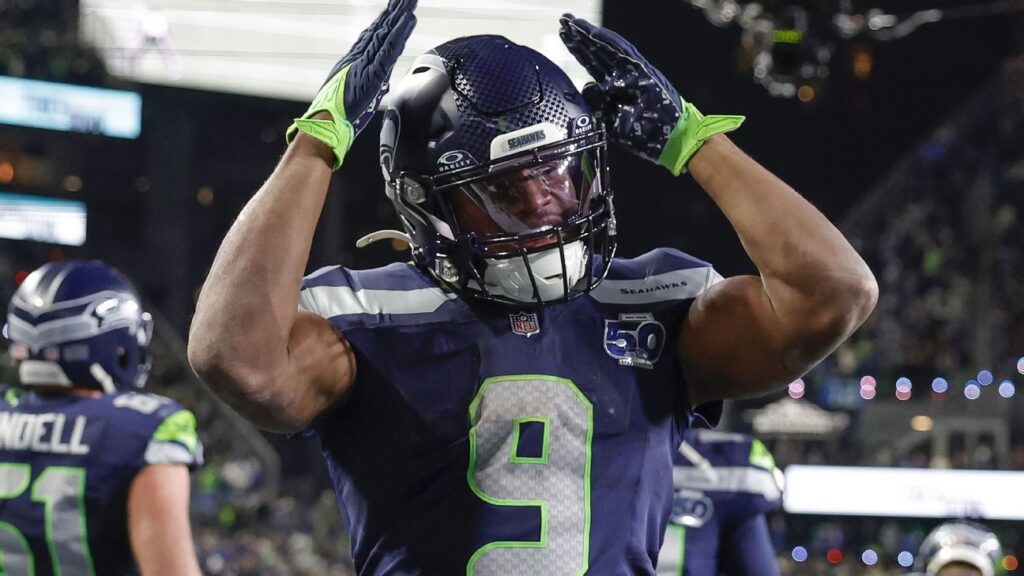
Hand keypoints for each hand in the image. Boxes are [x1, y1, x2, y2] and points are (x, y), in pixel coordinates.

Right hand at [286, 0, 416, 169]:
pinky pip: (388, 49)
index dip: (388, 22)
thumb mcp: (362, 96)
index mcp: (357, 61)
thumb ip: (373, 86)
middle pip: (382, 29)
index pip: (376, 37)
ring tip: (410, 1)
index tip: (399, 9)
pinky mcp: (371, 72)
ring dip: (399, 16)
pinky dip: (399, 34)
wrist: (325, 123)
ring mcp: (365, 62)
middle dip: (395, 12)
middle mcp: (360, 56)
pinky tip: (408, 21)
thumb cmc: (340, 114)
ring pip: (386, 34)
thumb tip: (383, 83)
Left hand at [559, 14, 743, 175]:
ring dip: (590, 36)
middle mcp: (623, 74)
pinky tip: (595, 34)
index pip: (592, 62)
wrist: (672, 139)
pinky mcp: (644, 72)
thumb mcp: (611, 122)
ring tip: (574, 24)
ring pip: (608, 49)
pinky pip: (624, 54)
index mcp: (615, 86)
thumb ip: (597, 104)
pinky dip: (609, 43)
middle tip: (564, 21)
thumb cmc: (645, 134)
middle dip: (579, 37)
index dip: (578, 48)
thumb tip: (587, 88)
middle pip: (597, 51)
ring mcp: (634, 71)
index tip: (564, 35)